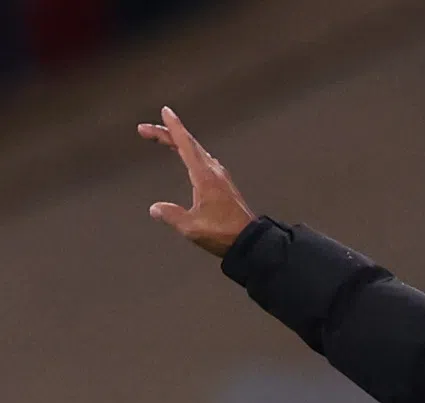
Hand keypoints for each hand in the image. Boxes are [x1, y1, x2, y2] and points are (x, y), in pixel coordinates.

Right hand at [138, 106, 256, 256]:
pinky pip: (205, 161)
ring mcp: (222, 178)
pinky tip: (191, 159)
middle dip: (168, 134)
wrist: (250, 242)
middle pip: (189, 145)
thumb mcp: (192, 227)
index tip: (165, 111)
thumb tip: (155, 209)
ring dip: (181, 143)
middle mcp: (214, 172)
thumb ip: (171, 215)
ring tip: (166, 139)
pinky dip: (192, 154)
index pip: (185, 145)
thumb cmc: (223, 234)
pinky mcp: (225, 186)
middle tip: (147, 130)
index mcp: (204, 177)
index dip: (173, 127)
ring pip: (198, 152)